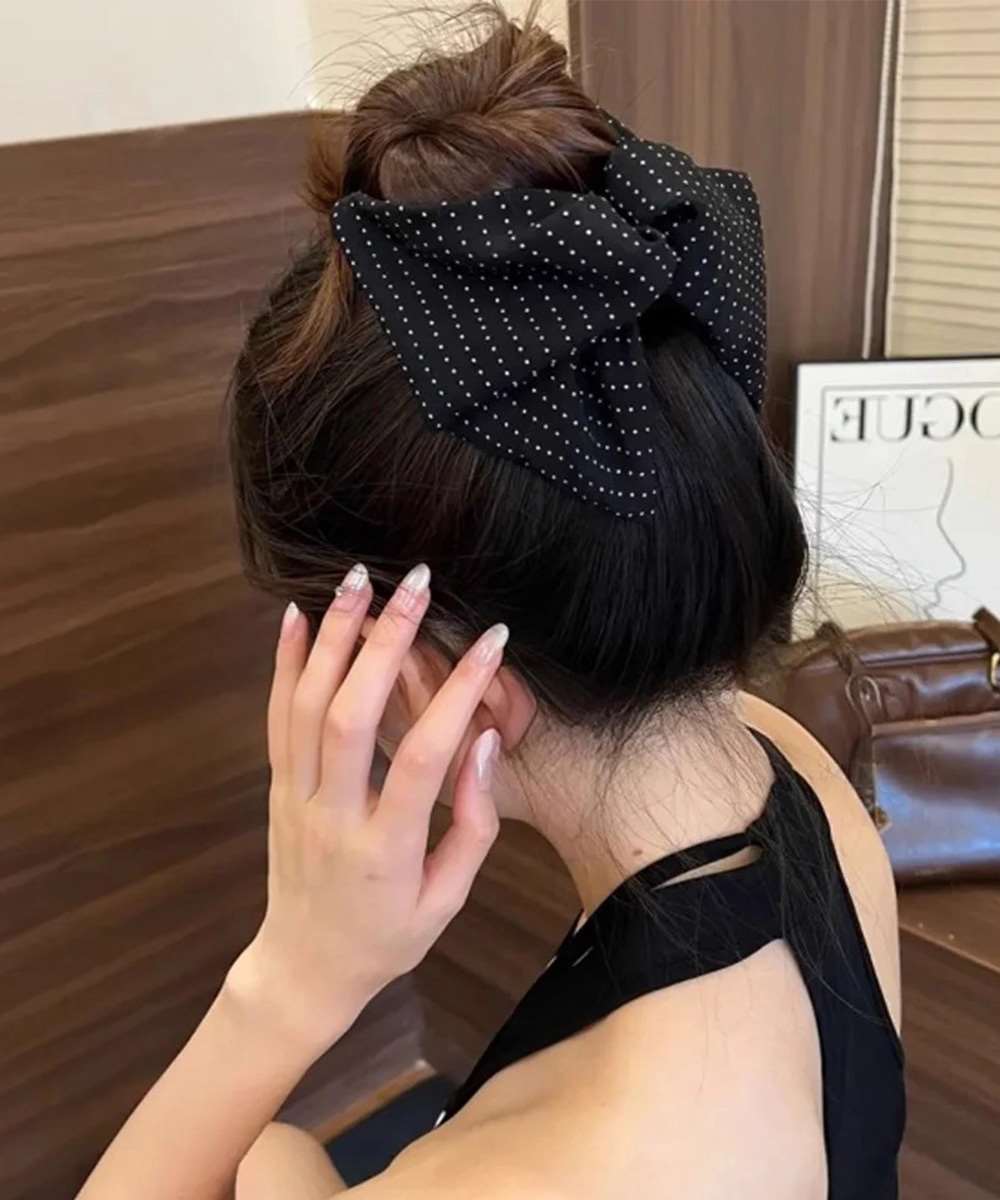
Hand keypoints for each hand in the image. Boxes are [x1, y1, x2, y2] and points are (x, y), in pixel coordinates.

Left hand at [225, 562, 505, 1059]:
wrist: (305, 968)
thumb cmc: (388, 938)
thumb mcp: (448, 899)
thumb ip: (473, 822)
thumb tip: (481, 739)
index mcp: (386, 848)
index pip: (424, 756)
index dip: (459, 692)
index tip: (491, 640)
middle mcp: (332, 814)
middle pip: (351, 715)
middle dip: (385, 641)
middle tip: (418, 583)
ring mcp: (294, 798)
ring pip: (306, 706)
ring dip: (334, 637)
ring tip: (360, 579)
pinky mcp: (275, 788)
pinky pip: (275, 718)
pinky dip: (285, 663)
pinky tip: (298, 616)